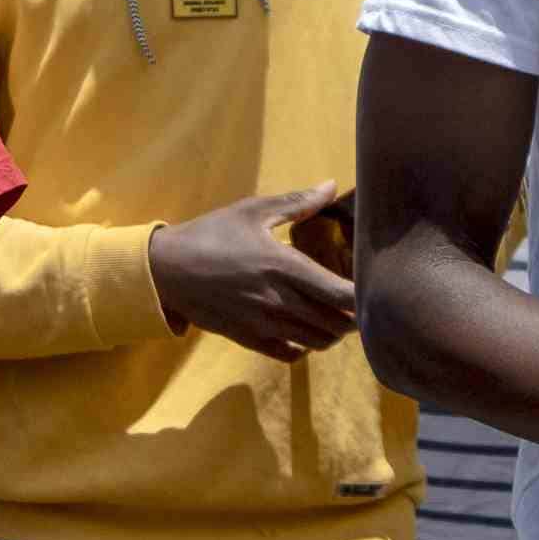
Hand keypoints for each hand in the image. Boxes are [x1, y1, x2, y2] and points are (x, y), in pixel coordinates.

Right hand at [147, 186, 357, 360]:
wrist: (166, 270)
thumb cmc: (211, 234)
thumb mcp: (252, 211)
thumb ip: (296, 202)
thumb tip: (331, 185)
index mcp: (284, 266)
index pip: (341, 295)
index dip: (364, 298)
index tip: (372, 288)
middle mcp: (279, 301)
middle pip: (338, 324)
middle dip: (355, 317)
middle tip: (357, 302)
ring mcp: (265, 324)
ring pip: (319, 342)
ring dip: (333, 332)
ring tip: (334, 316)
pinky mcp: (250, 339)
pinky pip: (291, 354)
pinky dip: (305, 346)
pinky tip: (303, 329)